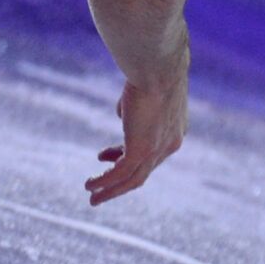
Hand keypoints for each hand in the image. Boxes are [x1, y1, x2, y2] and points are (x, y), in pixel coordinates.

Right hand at [85, 73, 187, 205]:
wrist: (158, 67)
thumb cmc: (151, 69)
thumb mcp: (142, 89)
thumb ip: (132, 106)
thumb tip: (121, 113)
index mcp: (174, 129)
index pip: (150, 152)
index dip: (125, 155)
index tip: (104, 155)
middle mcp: (169, 144)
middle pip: (143, 171)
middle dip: (120, 181)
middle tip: (100, 188)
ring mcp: (157, 149)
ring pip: (133, 179)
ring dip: (111, 189)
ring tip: (92, 196)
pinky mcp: (142, 150)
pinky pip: (120, 173)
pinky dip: (105, 182)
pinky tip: (90, 185)